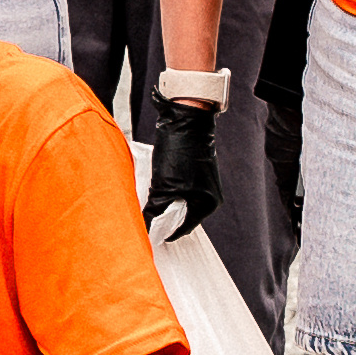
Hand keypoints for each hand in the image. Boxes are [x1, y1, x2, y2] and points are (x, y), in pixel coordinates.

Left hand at [138, 88, 221, 238]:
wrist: (186, 121)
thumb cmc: (179, 154)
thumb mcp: (163, 186)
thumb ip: (155, 209)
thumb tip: (145, 225)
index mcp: (206, 204)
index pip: (183, 228)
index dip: (164, 231)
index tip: (149, 233)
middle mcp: (209, 196)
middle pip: (182, 215)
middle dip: (163, 215)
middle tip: (146, 213)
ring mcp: (204, 184)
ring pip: (180, 201)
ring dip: (164, 201)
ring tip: (149, 197)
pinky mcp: (197, 173)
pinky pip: (181, 189)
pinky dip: (168, 190)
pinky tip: (156, 184)